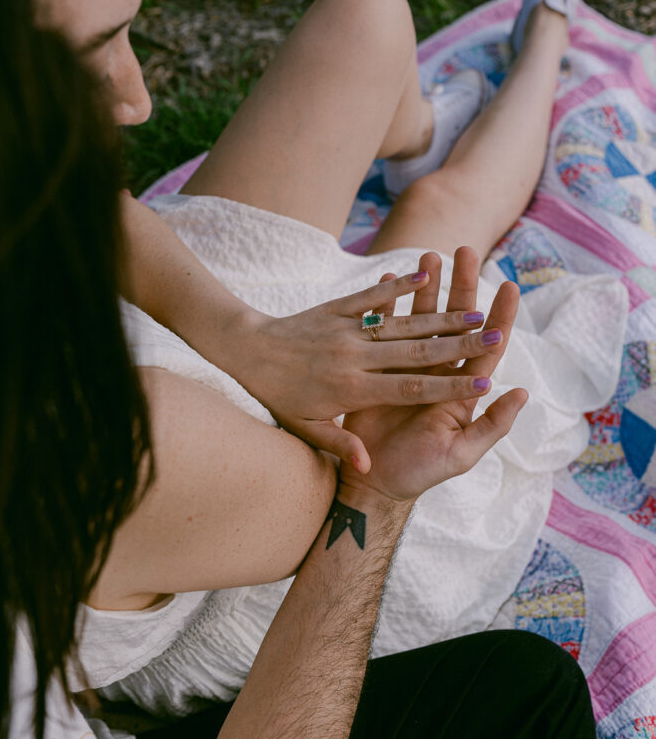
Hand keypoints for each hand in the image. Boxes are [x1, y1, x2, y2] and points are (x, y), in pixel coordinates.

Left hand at [237, 264, 510, 467]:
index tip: (483, 385)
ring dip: (439, 313)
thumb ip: (339, 445)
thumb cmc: (275, 396)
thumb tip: (367, 465)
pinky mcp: (334, 307)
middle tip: (497, 334)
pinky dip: (396, 285)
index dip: (449, 387)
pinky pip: (370, 295)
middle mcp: (354, 357)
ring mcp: (345, 329)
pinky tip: (422, 273)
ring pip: (401, 321)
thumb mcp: (303, 429)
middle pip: (417, 351)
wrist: (242, 351)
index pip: (411, 389)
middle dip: (460, 344)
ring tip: (475, 306)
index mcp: (352, 390)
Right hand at [337, 247, 527, 504]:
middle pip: (454, 322)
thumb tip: (521, 393)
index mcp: (462, 390)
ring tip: (428, 255)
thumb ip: (491, 425)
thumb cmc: (420, 471)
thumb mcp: (460, 453)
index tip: (509, 286)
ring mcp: (409, 367)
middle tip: (465, 251)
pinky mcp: (380, 368)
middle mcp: (439, 372)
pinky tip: (390, 279)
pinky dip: (387, 305)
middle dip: (462, 286)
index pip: (485, 347)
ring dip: (426, 288)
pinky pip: (385, 329)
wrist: (374, 481)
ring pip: (422, 319)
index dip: (498, 318)